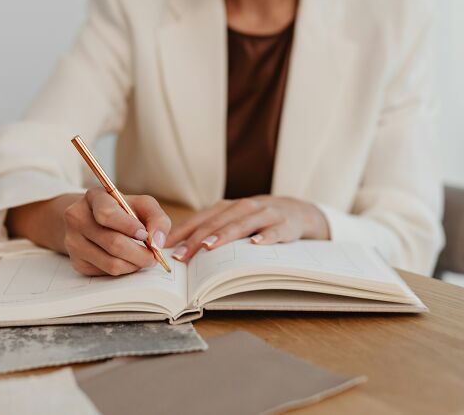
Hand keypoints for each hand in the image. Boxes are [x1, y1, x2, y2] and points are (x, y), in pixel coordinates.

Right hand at [63, 188, 170, 275]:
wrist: (93, 220)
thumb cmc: (123, 212)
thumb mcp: (142, 205)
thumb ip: (157, 218)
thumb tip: (158, 242)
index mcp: (95, 198)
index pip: (107, 214)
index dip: (129, 227)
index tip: (144, 234)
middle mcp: (77, 218)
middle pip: (113, 243)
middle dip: (140, 254)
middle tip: (153, 256)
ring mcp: (73, 241)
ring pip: (111, 263)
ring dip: (134, 265)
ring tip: (142, 258)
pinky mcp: (77, 262)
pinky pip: (106, 273)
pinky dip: (123, 270)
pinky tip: (126, 260)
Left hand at [166, 195, 329, 260]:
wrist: (298, 211)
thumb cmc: (257, 220)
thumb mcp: (233, 221)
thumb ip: (210, 232)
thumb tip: (178, 252)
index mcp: (227, 208)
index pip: (200, 220)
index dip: (182, 234)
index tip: (165, 249)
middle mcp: (244, 207)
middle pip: (216, 223)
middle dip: (196, 239)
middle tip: (181, 256)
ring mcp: (265, 214)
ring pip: (241, 225)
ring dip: (224, 235)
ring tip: (208, 247)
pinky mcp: (285, 224)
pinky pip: (275, 231)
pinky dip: (266, 236)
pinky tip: (256, 244)